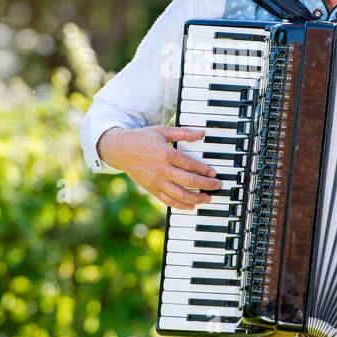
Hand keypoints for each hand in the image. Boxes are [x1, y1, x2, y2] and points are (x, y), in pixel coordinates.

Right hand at [96, 125, 222, 209]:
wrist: (120, 150)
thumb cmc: (142, 138)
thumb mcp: (162, 131)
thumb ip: (183, 133)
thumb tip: (202, 133)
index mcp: (165, 154)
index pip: (190, 165)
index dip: (204, 170)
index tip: (213, 173)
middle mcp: (161, 170)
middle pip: (188, 181)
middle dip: (206, 185)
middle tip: (217, 186)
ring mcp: (156, 181)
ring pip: (180, 194)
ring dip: (196, 198)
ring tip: (207, 198)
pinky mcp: (151, 189)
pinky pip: (168, 201)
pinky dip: (180, 205)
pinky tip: (191, 206)